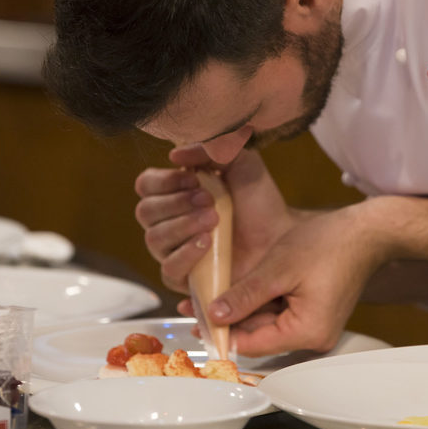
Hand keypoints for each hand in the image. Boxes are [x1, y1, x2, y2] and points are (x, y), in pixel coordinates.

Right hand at [134, 146, 295, 296]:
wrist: (281, 234)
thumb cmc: (259, 199)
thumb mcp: (241, 163)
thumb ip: (211, 149)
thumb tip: (174, 154)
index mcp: (175, 193)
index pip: (146, 185)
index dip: (165, 181)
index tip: (194, 177)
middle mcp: (168, 222)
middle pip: (146, 212)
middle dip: (176, 203)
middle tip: (209, 199)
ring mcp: (175, 251)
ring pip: (154, 240)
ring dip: (183, 226)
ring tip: (213, 219)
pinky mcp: (187, 279)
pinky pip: (169, 271)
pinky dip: (186, 254)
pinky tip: (207, 243)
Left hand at [207, 204, 385, 356]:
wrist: (365, 232)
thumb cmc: (329, 244)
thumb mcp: (278, 268)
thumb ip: (245, 295)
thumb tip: (214, 314)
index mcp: (307, 332)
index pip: (252, 344)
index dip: (221, 332)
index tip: (194, 319)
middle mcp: (313, 338)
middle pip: (258, 337)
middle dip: (228, 320)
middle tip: (194, 305)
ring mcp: (315, 326)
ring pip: (266, 325)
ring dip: (241, 310)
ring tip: (211, 295)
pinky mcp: (314, 314)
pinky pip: (279, 315)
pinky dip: (259, 303)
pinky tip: (240, 289)